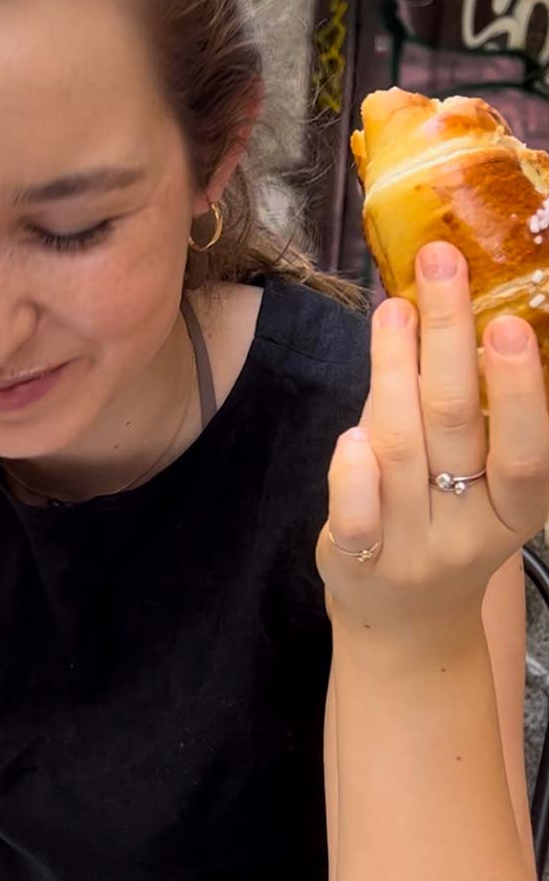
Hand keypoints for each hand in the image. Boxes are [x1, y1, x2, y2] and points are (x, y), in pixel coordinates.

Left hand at [318, 241, 548, 647]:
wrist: (406, 616)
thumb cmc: (443, 519)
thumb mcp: (477, 478)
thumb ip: (466, 411)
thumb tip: (446, 307)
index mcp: (519, 506)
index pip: (529, 448)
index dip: (521, 387)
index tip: (508, 320)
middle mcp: (472, 527)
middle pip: (458, 424)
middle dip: (449, 338)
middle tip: (440, 264)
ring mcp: (413, 546)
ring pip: (400, 450)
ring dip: (394, 372)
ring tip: (392, 311)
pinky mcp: (359, 561)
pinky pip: (354, 517)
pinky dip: (351, 474)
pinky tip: (351, 430)